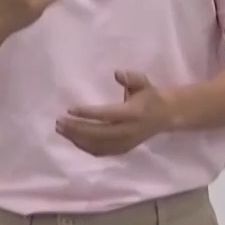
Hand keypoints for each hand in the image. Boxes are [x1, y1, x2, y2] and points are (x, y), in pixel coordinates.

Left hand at [58, 71, 172, 156]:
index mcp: (133, 113)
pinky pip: (100, 151)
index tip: (69, 110)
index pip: (107, 115)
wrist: (165, 116)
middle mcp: (128, 131)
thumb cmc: (149, 96)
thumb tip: (117, 73)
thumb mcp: (143, 82)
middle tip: (59, 121)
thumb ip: (131, 77)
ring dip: (77, 139)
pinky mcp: (122, 150)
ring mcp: (125, 143)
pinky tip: (72, 138)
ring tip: (61, 129)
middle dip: (76, 129)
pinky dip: (84, 146)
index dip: (87, 113)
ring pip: (97, 145)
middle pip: (98, 133)